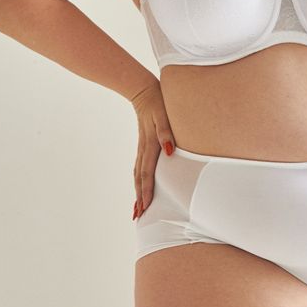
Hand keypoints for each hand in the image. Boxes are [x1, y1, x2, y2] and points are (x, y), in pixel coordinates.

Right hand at [130, 78, 174, 218]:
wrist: (144, 90)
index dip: (146, 191)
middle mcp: (144, 149)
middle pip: (140, 178)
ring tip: (137, 207)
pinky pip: (139, 166)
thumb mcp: (164, 116)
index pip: (147, 173)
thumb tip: (169, 151)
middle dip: (139, 197)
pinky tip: (140, 184)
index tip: (144, 207)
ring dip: (137, 191)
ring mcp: (142, 147)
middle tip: (138, 216)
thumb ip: (166, 133)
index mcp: (150, 145)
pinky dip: (139, 179)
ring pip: (138, 173)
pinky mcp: (143, 144)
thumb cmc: (158, 103)